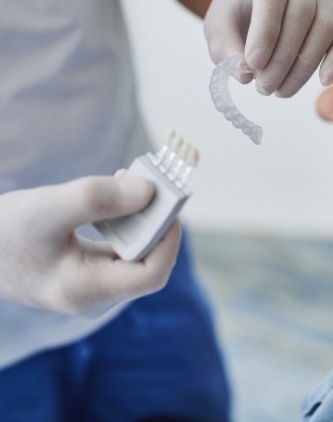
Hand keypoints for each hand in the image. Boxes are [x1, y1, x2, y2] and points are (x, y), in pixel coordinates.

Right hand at [0, 175, 180, 315]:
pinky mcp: (91, 273)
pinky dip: (126, 222)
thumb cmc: (2, 232)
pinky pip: (122, 249)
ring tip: (131, 181)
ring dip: (142, 218)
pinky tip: (118, 196)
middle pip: (148, 262)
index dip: (169, 239)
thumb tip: (149, 191)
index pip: (151, 274)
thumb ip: (97, 198)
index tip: (168, 203)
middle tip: (151, 183)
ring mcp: (94, 288)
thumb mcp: (46, 208)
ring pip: (137, 254)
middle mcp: (96, 297)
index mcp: (86, 292)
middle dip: (155, 221)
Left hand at [204, 0, 332, 96]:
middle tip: (263, 87)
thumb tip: (244, 74)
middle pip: (299, 16)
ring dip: (303, 69)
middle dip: (280, 60)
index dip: (264, 33)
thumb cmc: (241, 5)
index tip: (253, 65)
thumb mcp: (220, 20)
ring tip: (280, 91)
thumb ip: (224, 46)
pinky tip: (322, 81)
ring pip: (324, 30)